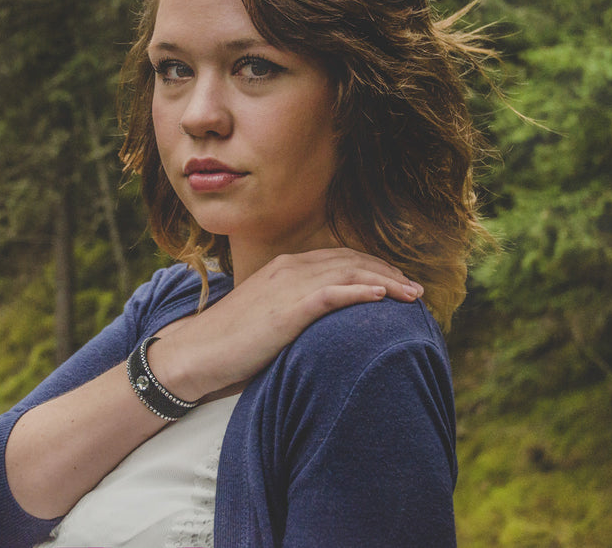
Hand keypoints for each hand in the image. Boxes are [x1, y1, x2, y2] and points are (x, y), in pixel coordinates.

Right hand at [148, 248, 422, 401]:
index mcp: (285, 267)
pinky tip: (382, 299)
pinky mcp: (288, 309)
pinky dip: (361, 293)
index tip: (396, 282)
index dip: (373, 267)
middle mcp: (290, 268)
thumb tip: (321, 321)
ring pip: (350, 274)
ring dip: (386, 282)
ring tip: (412, 296)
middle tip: (415, 290)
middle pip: (352, 261)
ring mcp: (289, 286)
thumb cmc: (229, 342)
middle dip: (387, 273)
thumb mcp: (267, 316)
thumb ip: (293, 308)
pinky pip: (334, 293)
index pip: (340, 258)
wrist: (196, 353)